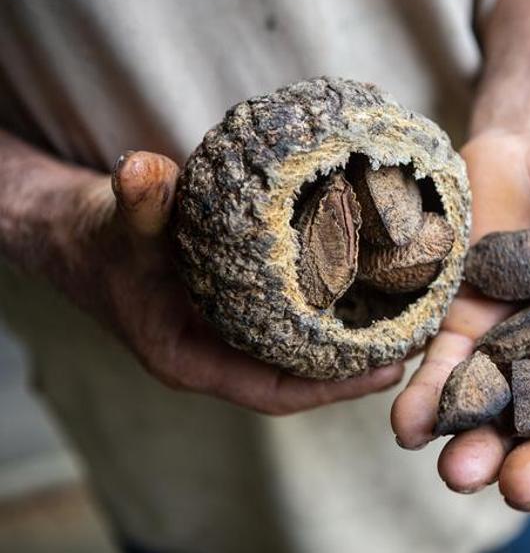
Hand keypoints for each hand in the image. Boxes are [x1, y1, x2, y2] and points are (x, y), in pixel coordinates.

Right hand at [55, 150, 403, 412]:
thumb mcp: (118, 222)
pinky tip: (370, 289)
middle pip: (300, 375)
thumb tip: (142, 170)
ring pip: (301, 350)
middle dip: (357, 366)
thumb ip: (138, 204)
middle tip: (418, 343)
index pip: (274, 392)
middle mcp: (218, 354)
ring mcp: (231, 334)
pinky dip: (331, 310)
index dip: (332, 388)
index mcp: (192, 359)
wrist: (79, 233)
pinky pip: (294, 320)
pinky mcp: (241, 308)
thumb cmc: (98, 238)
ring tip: (410, 321)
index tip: (387, 371)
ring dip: (352, 341)